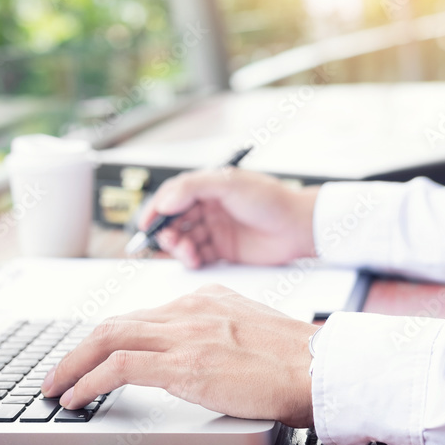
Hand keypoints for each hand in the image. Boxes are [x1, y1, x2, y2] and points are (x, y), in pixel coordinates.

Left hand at [41, 284, 316, 427]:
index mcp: (204, 300)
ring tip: (55, 387)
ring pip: (108, 338)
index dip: (107, 337)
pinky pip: (119, 367)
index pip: (140, 316)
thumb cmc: (295, 360)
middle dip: (78, 349)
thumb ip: (218, 333)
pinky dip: (89, 381)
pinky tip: (77, 397)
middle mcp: (189, 310)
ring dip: (72, 365)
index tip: (91, 355)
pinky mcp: (184, 364)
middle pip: (115, 323)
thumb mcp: (251, 331)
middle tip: (57, 371)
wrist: (319, 368)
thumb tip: (198, 354)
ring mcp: (185, 335)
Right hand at [137, 168, 318, 267]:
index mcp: (209, 187)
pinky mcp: (223, 250)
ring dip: (178, 247)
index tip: (146, 224)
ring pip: (184, 239)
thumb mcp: (229, 184)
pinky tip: (195, 260)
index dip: (156, 209)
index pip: (173, 196)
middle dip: (167, 231)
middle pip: (175, 220)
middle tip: (170, 240)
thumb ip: (193, 187)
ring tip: (187, 252)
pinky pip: (197, 256)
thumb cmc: (270, 200)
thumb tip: (164, 201)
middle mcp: (209, 208)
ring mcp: (215, 229)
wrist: (298, 227)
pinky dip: (191, 259)